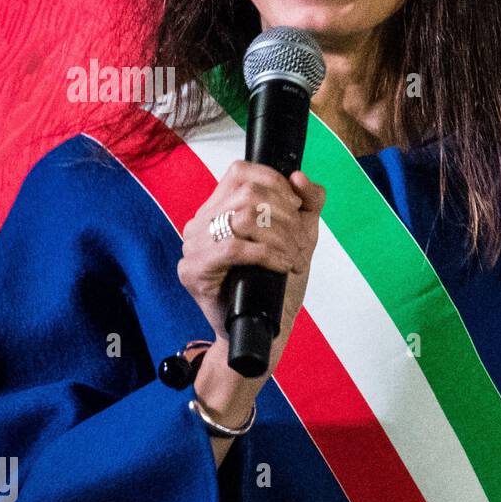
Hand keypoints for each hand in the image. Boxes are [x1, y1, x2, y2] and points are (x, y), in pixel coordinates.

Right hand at [178, 162, 324, 363]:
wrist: (262, 330)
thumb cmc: (275, 283)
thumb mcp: (300, 236)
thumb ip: (307, 203)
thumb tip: (300, 177)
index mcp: (219, 208)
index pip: (241, 171)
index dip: (275, 183)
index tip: (296, 208)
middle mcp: (200, 222)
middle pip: (248, 193)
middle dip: (286, 216)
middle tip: (299, 243)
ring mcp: (193, 246)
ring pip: (243, 218)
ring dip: (281, 237)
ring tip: (293, 257)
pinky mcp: (193, 271)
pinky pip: (235, 248)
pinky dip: (268, 254)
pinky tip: (282, 266)